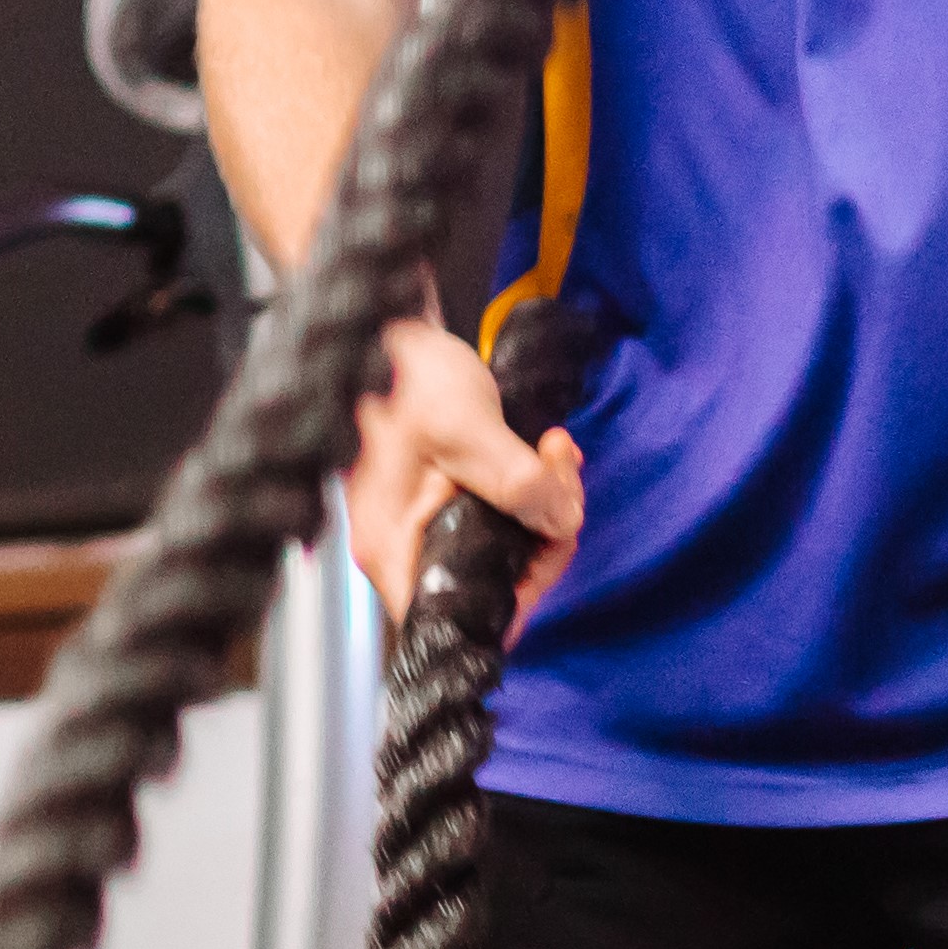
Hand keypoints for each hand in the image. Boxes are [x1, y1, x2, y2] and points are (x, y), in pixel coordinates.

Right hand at [347, 314, 582, 633]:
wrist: (387, 331)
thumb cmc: (407, 376)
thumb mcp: (465, 426)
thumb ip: (517, 482)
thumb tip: (561, 525)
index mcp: (393, 549)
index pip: (467, 617)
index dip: (524, 588)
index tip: (551, 528)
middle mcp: (402, 552)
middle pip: (495, 586)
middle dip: (545, 531)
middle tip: (560, 465)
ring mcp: (421, 529)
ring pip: (505, 551)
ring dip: (545, 504)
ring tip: (554, 447)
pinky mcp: (440, 506)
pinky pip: (500, 522)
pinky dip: (532, 492)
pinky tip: (543, 453)